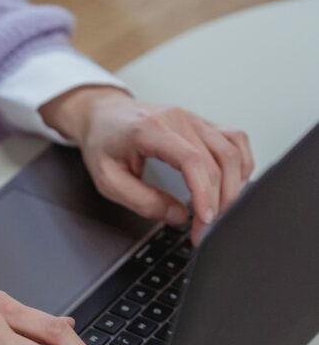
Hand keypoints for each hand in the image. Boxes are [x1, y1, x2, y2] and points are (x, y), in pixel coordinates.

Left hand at [40, 87, 253, 243]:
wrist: (103, 114)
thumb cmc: (103, 143)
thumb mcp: (109, 181)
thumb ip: (143, 201)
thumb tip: (179, 217)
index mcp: (151, 130)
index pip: (192, 160)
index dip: (204, 193)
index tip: (205, 220)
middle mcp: (178, 120)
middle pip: (219, 159)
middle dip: (219, 201)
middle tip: (206, 230)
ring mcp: (194, 119)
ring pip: (233, 150)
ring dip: (234, 186)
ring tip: (220, 213)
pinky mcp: (203, 124)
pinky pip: (235, 141)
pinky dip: (241, 166)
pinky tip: (232, 186)